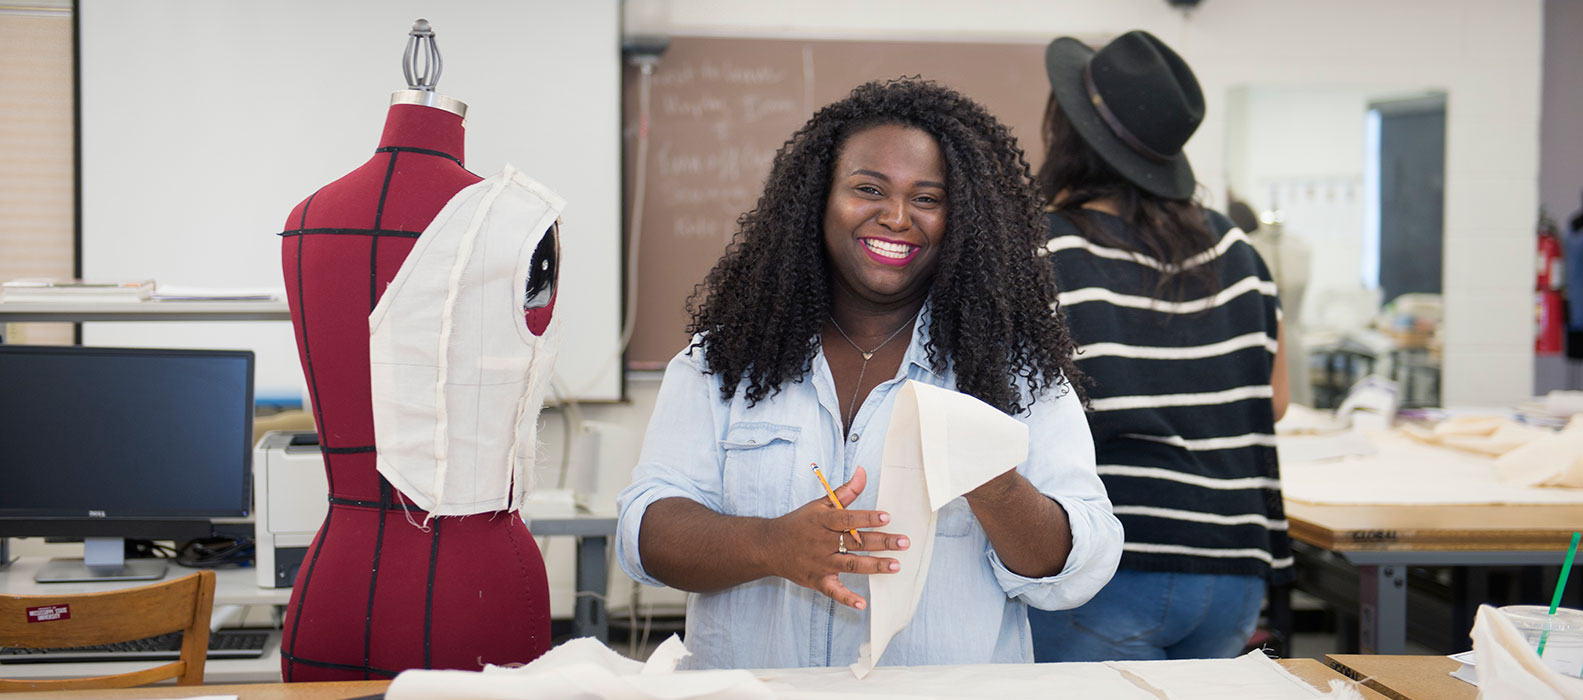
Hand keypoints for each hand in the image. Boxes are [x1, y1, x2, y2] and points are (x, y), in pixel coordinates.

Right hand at [764, 466, 909, 609]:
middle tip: (904, 542)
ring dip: (874, 566)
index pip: (847, 518)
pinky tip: (862, 604)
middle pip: (855, 542)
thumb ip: (844, 492)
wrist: (769, 546)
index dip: (867, 518)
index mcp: (822, 521)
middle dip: (881, 542)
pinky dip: (847, 598)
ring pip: (851, 565)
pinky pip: (833, 591)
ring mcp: (820, 563)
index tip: (887, 517)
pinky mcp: (817, 580)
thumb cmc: (800, 523)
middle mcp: (822, 542)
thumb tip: (863, 472)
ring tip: (896, 566)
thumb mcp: (819, 505)